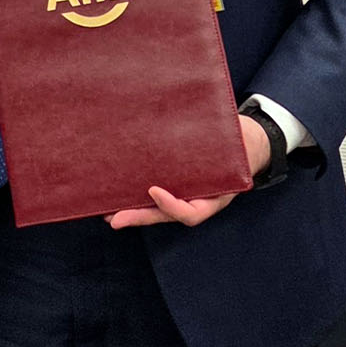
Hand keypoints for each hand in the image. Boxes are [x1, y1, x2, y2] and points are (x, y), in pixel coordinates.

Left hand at [106, 115, 270, 228]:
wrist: (241, 142)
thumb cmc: (236, 145)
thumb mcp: (237, 148)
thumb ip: (229, 144)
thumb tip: (229, 127)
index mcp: (212, 198)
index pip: (190, 213)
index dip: (170, 205)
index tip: (153, 190)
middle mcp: (195, 199)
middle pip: (164, 214)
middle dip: (138, 216)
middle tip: (113, 219)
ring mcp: (182, 193)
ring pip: (154, 207)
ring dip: (130, 208)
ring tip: (105, 209)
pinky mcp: (170, 180)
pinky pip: (151, 192)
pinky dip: (133, 192)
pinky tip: (114, 186)